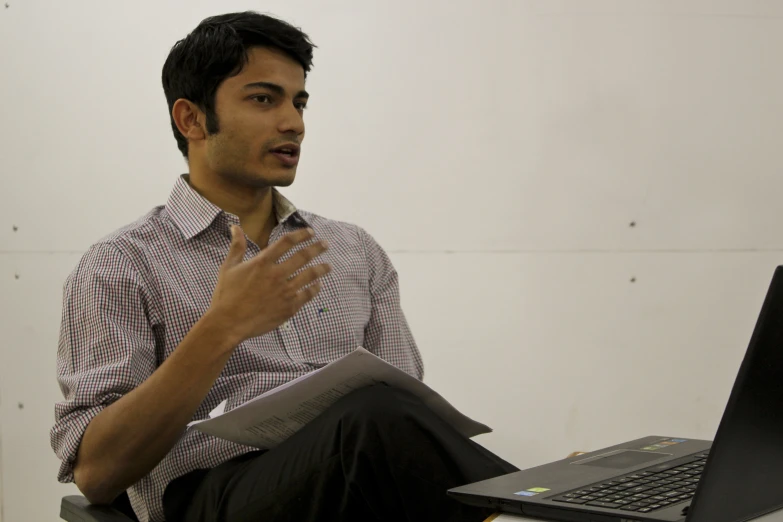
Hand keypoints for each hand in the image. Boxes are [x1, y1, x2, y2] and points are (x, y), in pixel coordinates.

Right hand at [208, 225, 330, 342]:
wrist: (229, 323)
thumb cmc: (226, 295)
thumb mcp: (229, 267)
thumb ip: (237, 246)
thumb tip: (235, 226)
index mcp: (263, 262)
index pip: (287, 242)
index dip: (301, 234)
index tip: (310, 232)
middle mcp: (277, 274)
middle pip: (303, 256)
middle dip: (317, 248)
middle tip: (325, 245)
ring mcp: (285, 291)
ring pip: (310, 275)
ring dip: (321, 269)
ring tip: (328, 266)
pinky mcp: (289, 307)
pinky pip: (307, 295)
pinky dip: (315, 288)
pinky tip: (318, 285)